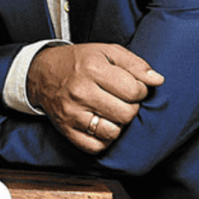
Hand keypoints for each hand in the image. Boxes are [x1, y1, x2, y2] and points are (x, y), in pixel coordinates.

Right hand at [27, 43, 163, 153]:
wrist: (41, 72)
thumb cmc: (78, 61)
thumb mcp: (106, 51)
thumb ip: (135, 64)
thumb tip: (157, 80)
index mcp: (92, 68)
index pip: (134, 90)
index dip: (140, 90)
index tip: (132, 87)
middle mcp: (81, 91)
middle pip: (126, 114)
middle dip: (130, 107)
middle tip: (121, 99)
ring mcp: (72, 113)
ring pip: (113, 132)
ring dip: (118, 124)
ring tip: (111, 112)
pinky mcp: (66, 129)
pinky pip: (96, 146)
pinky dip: (103, 140)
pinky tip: (101, 125)